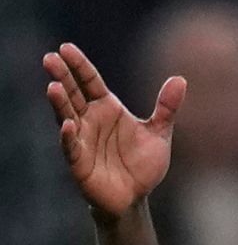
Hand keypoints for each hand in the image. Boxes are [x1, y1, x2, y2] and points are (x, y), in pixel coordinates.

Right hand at [44, 43, 185, 218]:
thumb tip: (180, 78)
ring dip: (59, 103)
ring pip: (66, 117)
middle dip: (61, 76)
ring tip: (53, 86)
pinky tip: (66, 125)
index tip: (65, 47)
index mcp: (106, 109)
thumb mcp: (159, 132)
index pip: (89, 81)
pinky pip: (71, 147)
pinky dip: (68, 137)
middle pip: (73, 94)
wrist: (136, 197)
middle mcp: (90, 120)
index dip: (78, 65)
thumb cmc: (142, 164)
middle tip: (50, 58)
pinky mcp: (79, 162)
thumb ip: (167, 107)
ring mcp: (81, 140)